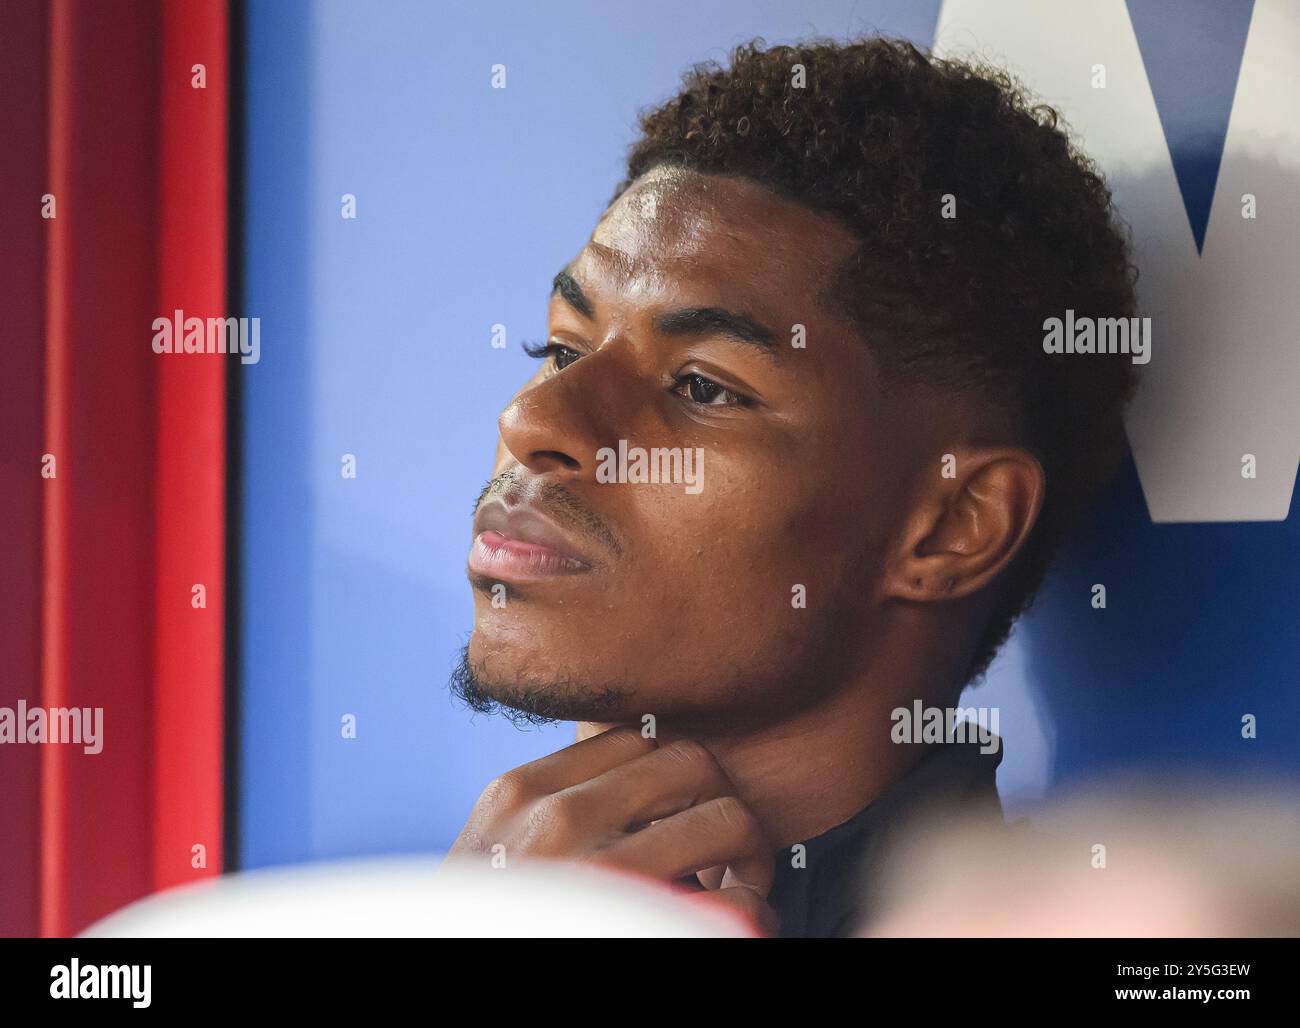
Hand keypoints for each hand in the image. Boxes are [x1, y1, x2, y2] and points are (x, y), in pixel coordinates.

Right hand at [448, 726, 775, 929]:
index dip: (673, 775)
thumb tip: (638, 776)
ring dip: (748, 851)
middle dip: (717, 800)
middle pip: (688, 761)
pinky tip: (739, 924)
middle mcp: (554, 823)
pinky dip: (755, 913)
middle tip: (721, 854)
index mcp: (517, 794)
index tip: (678, 815)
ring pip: (727, 818)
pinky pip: (737, 907)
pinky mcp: (637, 927)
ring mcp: (598, 877)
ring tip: (734, 888)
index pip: (633, 735)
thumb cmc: (489, 919)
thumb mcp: (495, 848)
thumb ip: (548, 805)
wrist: (444, 967)